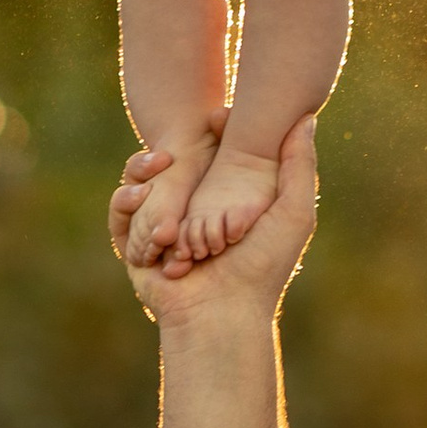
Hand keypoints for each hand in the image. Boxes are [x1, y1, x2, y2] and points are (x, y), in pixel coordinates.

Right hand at [109, 114, 319, 308]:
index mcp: (224, 202)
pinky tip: (139, 194)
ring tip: (159, 164)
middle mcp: (190, 214)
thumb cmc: (263, 265)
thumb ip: (299, 164)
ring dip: (141, 169)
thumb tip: (306, 117)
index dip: (209, 131)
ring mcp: (160, 230)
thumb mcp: (292, 211)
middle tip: (176, 139)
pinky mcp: (136, 247)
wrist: (223, 314)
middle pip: (168, 166)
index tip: (215, 113)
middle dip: (168, 146)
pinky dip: (124, 202)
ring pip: (139, 184)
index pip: (208, 155)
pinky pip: (120, 216)